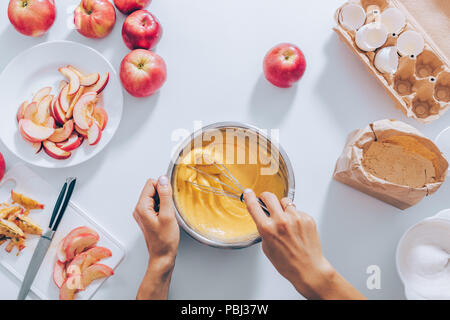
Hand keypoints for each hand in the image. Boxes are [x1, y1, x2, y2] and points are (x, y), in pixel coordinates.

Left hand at [133, 176, 179, 299]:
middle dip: (164, 195)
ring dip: (164, 202)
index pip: (151, 183)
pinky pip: (156, 204)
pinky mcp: (148, 217)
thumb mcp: (168, 215)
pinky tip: (167, 217)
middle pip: (152, 189)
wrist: (163, 256)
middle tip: (169, 209)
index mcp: (141, 207)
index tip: (169, 197)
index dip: (163, 187)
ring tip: (168, 214)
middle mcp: (139, 209)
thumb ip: (165, 195)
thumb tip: (163, 179)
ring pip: (155, 197)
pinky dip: (163, 207)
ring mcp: (143, 213)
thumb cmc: (164, 241)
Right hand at [243, 190, 364, 299]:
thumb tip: (265, 218)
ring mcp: (295, 218)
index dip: (249, 197)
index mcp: (267, 228)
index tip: (248, 193)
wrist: (308, 268)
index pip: (254, 206)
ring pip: (285, 201)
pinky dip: (295, 216)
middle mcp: (281, 221)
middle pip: (269, 197)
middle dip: (266, 198)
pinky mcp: (307, 218)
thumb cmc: (288, 262)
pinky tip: (296, 228)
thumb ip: (265, 230)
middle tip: (266, 201)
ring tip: (286, 220)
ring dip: (282, 207)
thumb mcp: (267, 247)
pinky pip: (297, 210)